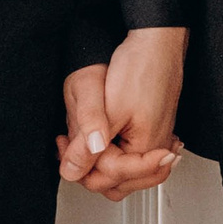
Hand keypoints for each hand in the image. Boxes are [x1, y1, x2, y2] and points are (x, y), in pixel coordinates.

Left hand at [57, 26, 188, 200]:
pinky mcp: (151, 129)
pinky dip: (111, 150)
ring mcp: (155, 140)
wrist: (156, 41)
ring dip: (100, 162)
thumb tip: (71, 172)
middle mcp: (155, 149)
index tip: (66, 144)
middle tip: (70, 145)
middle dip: (91, 168)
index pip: (107, 179)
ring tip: (80, 141)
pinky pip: (129, 154)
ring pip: (123, 171)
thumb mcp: (107, 111)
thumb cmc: (140, 68)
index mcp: (147, 150)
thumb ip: (89, 147)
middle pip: (118, 182)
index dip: (82, 165)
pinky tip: (99, 137)